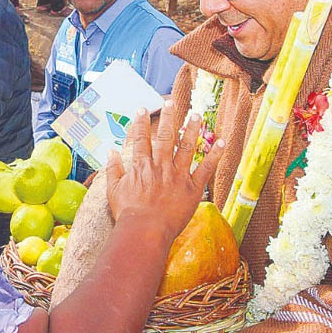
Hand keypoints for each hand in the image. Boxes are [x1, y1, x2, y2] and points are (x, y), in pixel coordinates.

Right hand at [105, 102, 223, 243]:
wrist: (145, 230)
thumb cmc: (128, 213)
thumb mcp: (113, 191)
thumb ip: (112, 170)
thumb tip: (110, 152)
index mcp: (141, 166)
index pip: (141, 139)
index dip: (141, 123)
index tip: (143, 109)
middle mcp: (160, 166)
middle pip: (165, 136)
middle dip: (168, 117)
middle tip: (170, 101)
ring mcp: (178, 176)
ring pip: (186, 147)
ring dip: (192, 129)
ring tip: (196, 114)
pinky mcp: (192, 188)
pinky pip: (206, 169)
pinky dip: (214, 155)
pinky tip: (221, 142)